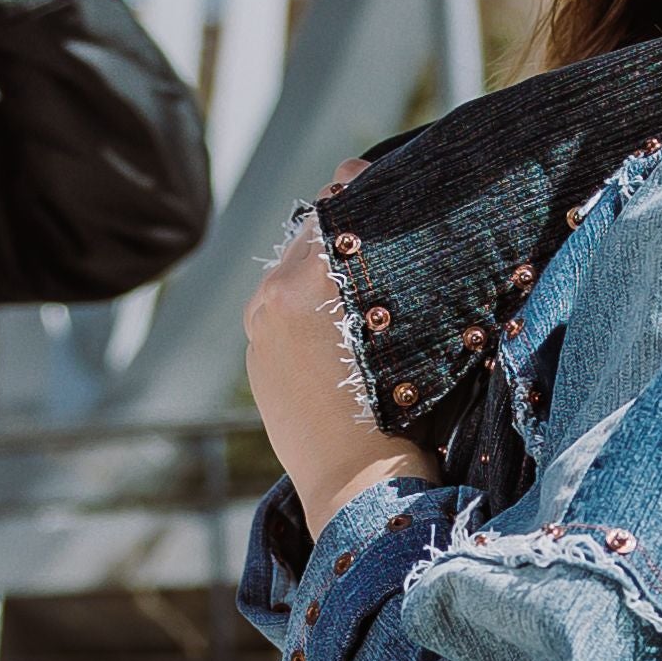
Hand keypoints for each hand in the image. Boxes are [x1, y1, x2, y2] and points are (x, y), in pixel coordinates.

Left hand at [246, 217, 428, 531]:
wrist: (359, 485)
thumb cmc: (401, 407)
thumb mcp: (406, 322)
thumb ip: (381, 252)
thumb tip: (359, 175)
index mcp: (302, 283)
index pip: (335, 207)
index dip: (366, 192)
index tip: (391, 187)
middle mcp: (269, 299)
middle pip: (310, 235)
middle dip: (346, 234)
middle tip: (386, 237)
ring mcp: (257, 331)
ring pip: (292, 273)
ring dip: (326, 271)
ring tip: (367, 284)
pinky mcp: (255, 358)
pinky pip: (281, 314)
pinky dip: (308, 309)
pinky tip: (342, 326)